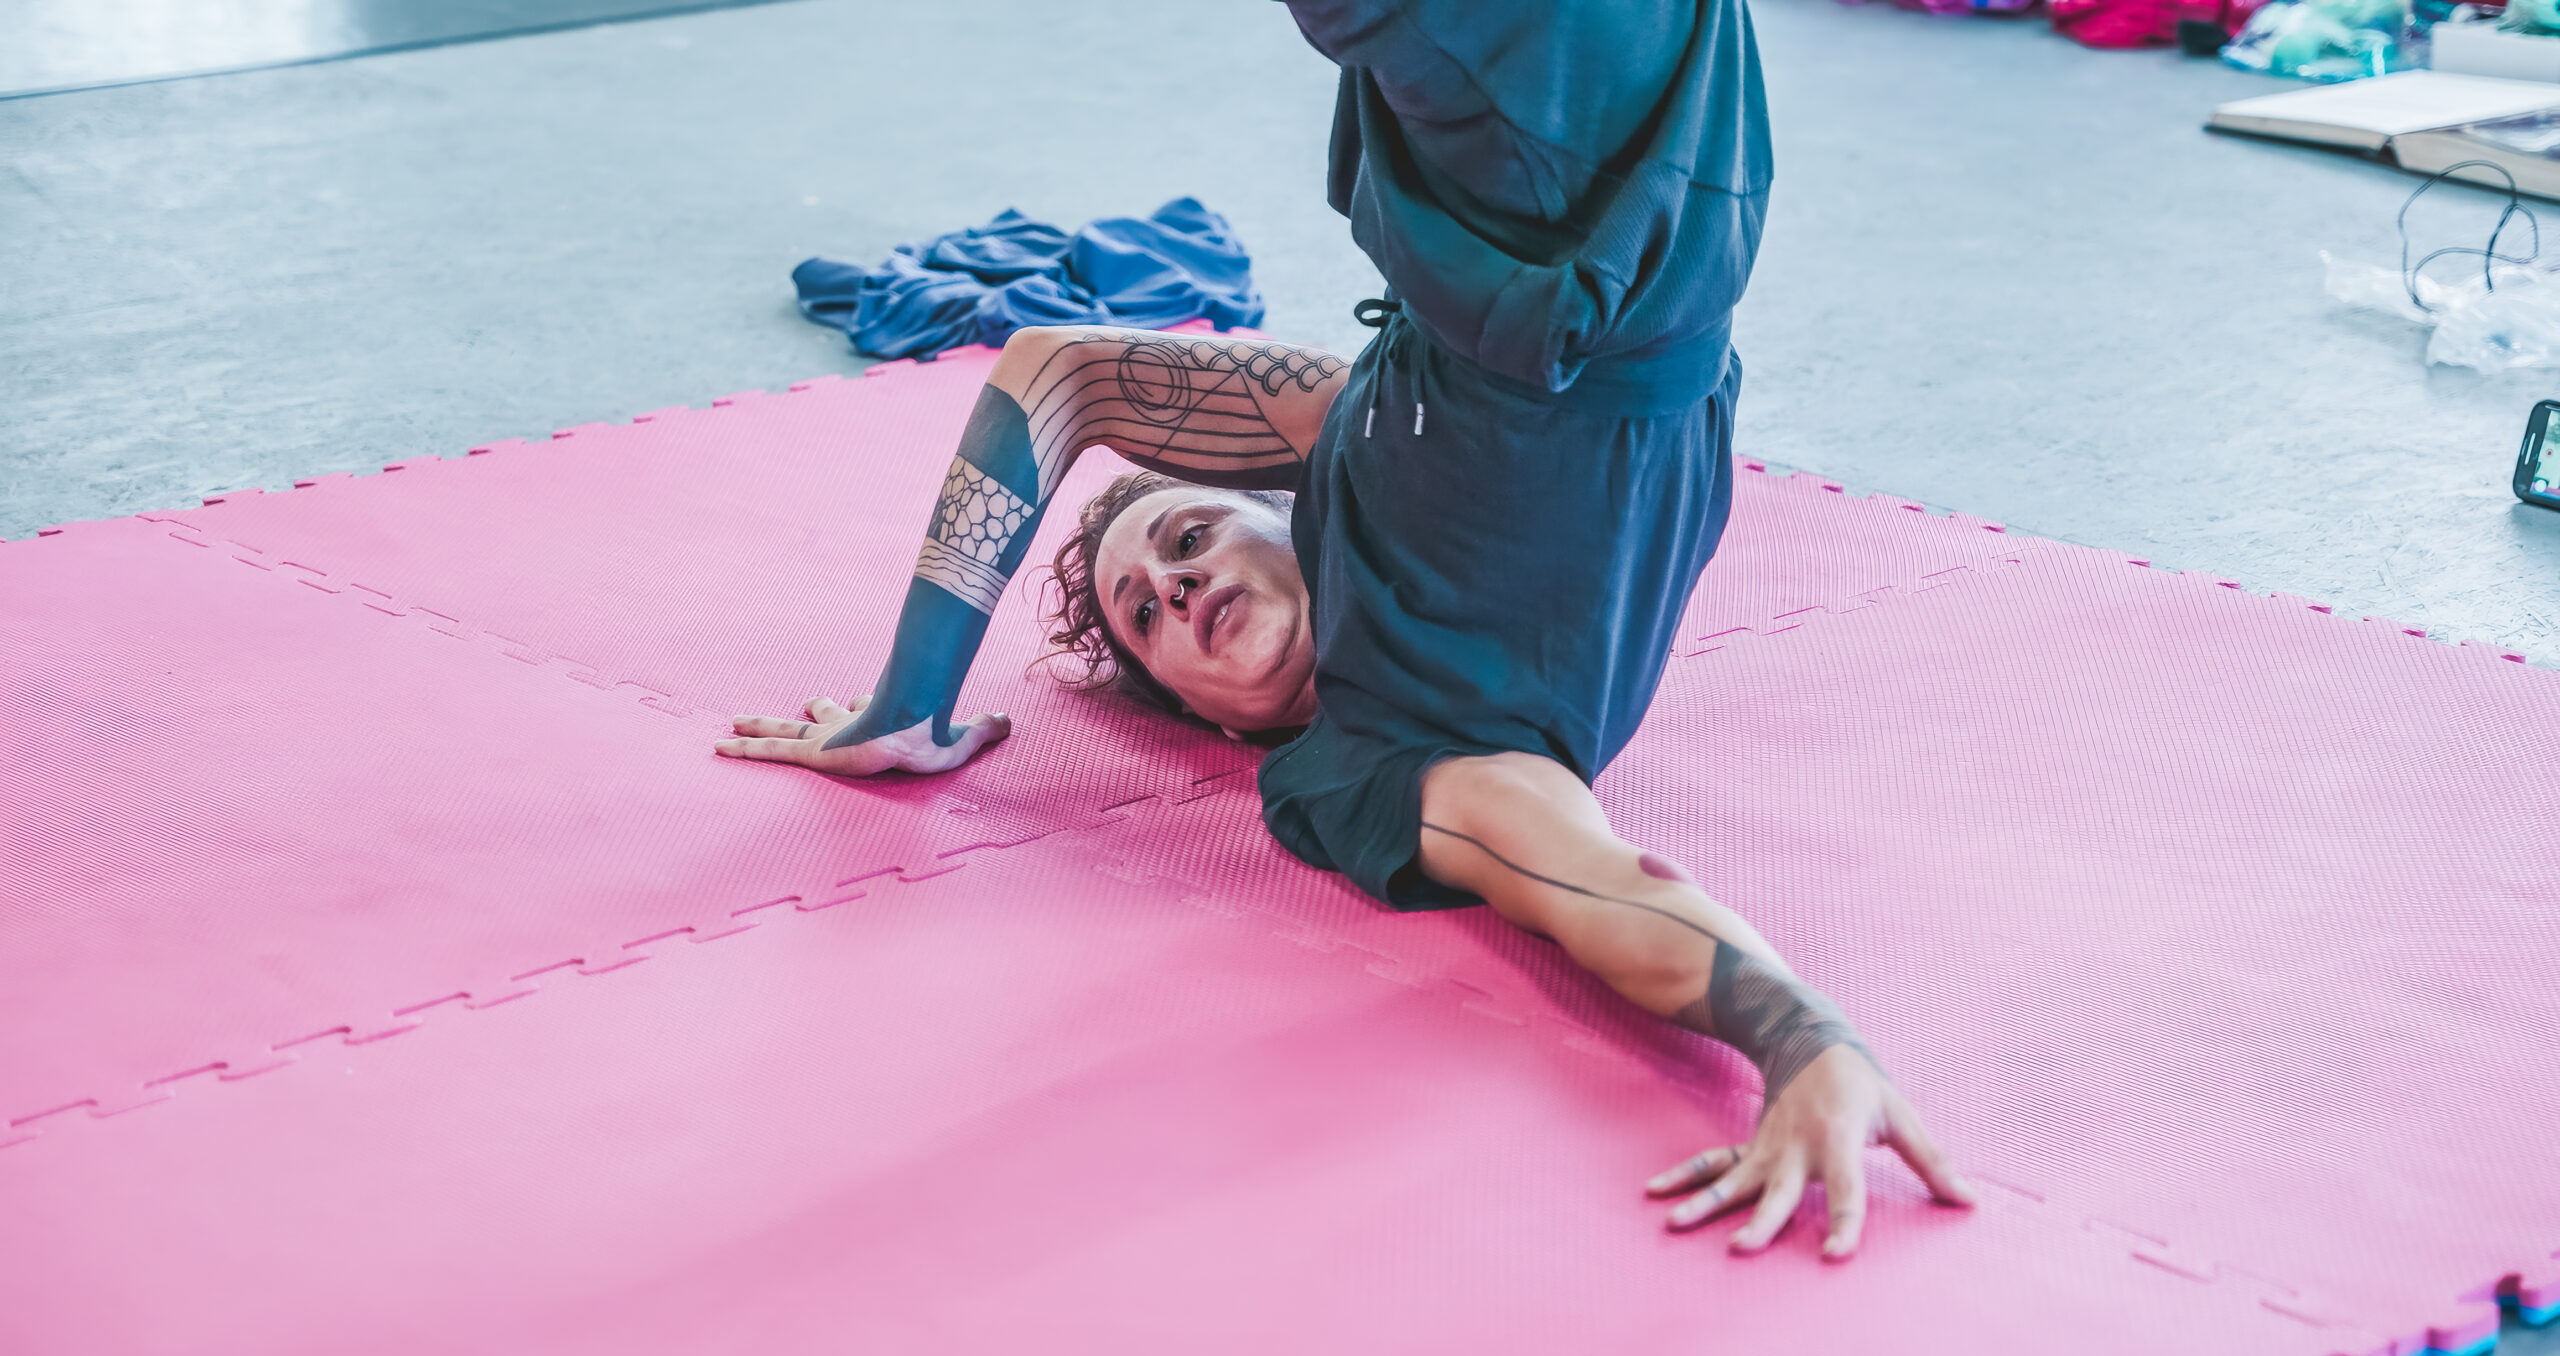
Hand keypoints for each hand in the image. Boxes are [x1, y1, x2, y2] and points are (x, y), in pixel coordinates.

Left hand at [714, 696, 1010, 775]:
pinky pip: (770, 751)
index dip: (853, 706)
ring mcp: (824, 738)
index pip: (860, 711)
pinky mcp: (809, 751)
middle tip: (801, 705)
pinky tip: (719, 748)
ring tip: (731, 725)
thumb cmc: (930, 734)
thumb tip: (1009, 721)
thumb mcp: (961, 740)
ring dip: (757, 726)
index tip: (846, 699)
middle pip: (821, 716)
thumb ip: (982, 730)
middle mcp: (846, 725)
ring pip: (783, 731)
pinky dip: (744, 750)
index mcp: (877, 721)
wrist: (907, 725)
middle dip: (811, 712)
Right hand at [1645, 1045, 1974, 1260]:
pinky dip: (1685, 1176)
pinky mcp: (1751, 1146)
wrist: (1808, 1034)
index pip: (1847, 1189)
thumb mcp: (1901, 1115)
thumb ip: (1933, 1161)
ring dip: (1703, 1202)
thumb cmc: (1862, 1082)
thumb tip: (1969, 1202)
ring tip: (1674, 1224)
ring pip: (1732, 1179)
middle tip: (1741, 1250)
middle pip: (1778, 1192)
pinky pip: (1714, 1163)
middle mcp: (1797, 1147)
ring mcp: (1768, 1147)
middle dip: (1760, 1222)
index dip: (1843, 1223)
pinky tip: (1656, 1193)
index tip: (1834, 1256)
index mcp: (1839, 1140)